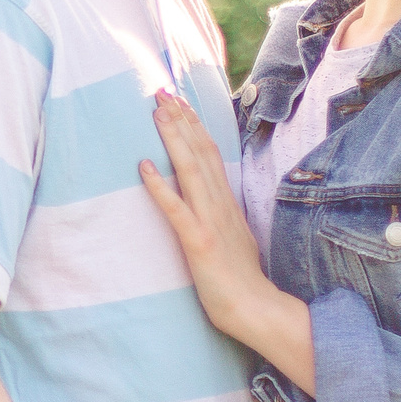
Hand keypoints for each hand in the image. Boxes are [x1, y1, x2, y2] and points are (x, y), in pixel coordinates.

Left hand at [140, 91, 272, 334]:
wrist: (257, 310)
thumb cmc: (241, 280)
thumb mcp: (234, 237)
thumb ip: (223, 215)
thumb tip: (212, 198)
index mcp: (226, 203)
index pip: (210, 154)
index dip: (193, 126)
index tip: (178, 101)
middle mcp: (220, 205)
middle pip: (200, 153)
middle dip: (180, 120)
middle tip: (161, 90)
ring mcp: (211, 222)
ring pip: (191, 171)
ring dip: (173, 139)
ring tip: (156, 112)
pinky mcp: (200, 243)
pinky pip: (177, 211)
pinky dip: (160, 187)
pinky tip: (143, 167)